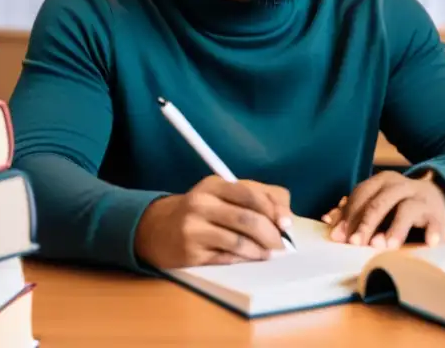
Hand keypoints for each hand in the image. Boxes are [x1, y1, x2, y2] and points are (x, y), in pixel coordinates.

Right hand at [134, 175, 291, 268]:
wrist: (158, 229)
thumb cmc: (203, 210)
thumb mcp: (225, 194)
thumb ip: (259, 197)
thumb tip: (286, 220)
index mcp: (214, 185)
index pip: (251, 194)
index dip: (274, 210)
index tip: (286, 224)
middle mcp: (201, 203)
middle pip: (247, 219)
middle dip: (271, 234)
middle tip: (282, 245)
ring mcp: (193, 229)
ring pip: (238, 242)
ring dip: (260, 251)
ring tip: (269, 254)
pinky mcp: (190, 253)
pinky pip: (226, 258)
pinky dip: (244, 259)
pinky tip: (250, 258)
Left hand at [321, 170, 444, 249]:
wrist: (436, 192)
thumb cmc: (398, 203)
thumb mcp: (377, 201)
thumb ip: (354, 210)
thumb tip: (327, 220)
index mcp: (383, 181)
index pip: (361, 196)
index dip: (349, 216)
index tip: (338, 237)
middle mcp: (401, 186)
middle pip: (380, 203)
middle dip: (366, 224)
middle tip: (356, 244)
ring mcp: (421, 198)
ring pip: (407, 210)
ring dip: (396, 229)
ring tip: (387, 246)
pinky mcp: (438, 213)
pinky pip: (436, 222)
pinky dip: (433, 232)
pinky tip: (430, 243)